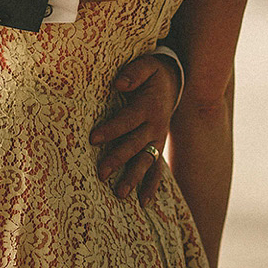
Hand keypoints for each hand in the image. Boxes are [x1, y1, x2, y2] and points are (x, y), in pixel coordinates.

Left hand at [91, 52, 180, 202]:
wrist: (175, 82)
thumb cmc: (153, 73)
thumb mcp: (146, 66)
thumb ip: (134, 72)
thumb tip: (119, 83)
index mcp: (148, 108)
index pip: (127, 121)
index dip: (111, 130)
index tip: (93, 139)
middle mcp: (154, 127)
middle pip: (135, 145)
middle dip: (118, 159)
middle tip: (101, 173)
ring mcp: (157, 140)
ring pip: (146, 162)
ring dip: (133, 178)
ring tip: (120, 194)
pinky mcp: (158, 147)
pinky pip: (157, 169)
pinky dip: (152, 186)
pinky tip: (143, 202)